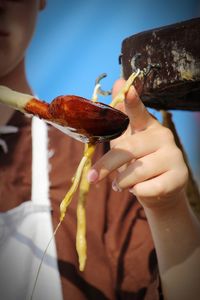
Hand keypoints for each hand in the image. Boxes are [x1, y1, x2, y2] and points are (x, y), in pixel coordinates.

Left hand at [87, 79, 187, 209]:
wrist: (160, 190)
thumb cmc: (138, 162)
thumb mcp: (125, 142)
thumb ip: (120, 119)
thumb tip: (118, 82)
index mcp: (147, 125)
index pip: (138, 111)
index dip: (132, 101)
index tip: (127, 89)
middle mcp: (163, 136)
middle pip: (129, 149)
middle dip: (106, 166)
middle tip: (93, 177)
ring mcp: (174, 155)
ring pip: (138, 171)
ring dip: (122, 182)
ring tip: (120, 184)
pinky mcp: (180, 176)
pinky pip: (148, 188)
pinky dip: (137, 192)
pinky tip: (138, 189)